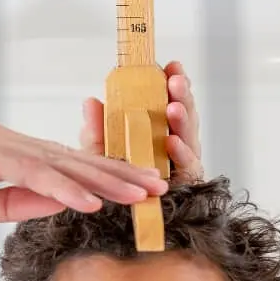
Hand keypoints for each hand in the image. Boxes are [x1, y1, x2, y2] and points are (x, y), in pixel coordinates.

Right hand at [0, 122, 168, 234]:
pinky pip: (28, 172)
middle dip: (119, 174)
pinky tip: (89, 200)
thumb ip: (16, 203)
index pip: (66, 170)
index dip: (105, 181)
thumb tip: (57, 206)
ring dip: (103, 179)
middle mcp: (7, 143)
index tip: (138, 195)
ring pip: (59, 163)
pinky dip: (61, 186)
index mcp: (8, 156)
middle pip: (73, 160)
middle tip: (159, 187)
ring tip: (138, 193)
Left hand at [79, 60, 202, 181]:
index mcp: (158, 129)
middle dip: (181, 95)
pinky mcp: (187, 183)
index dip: (171, 82)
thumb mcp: (100, 152)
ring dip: (182, 120)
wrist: (116, 215)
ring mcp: (183, 162)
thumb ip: (97, 129)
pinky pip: (187, 166)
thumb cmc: (113, 182)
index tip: (170, 65)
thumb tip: (90, 101)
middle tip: (175, 80)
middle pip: (184, 114)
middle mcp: (175, 142)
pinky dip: (180, 153)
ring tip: (173, 108)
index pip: (168, 100)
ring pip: (189, 136)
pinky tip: (172, 142)